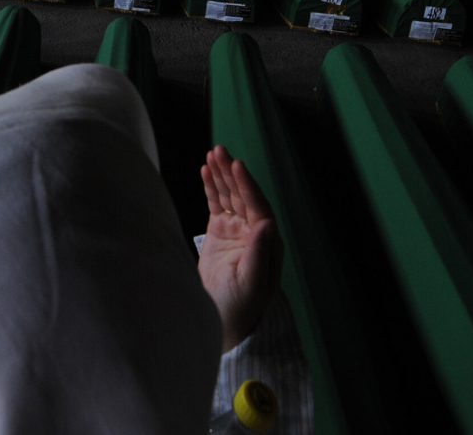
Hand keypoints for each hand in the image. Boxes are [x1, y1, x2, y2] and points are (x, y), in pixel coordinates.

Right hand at [198, 146, 280, 351]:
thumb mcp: (251, 283)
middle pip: (243, 195)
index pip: (256, 205)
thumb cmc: (242, 306)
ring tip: (211, 154)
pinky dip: (211, 187)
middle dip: (232, 172)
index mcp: (266, 241)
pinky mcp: (220, 233)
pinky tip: (205, 171)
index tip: (236, 165)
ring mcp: (236, 230)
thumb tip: (267, 223)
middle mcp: (254, 231)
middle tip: (219, 151)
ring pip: (229, 196)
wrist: (226, 320)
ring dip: (221, 175)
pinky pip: (217, 204)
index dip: (246, 185)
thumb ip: (259, 253)